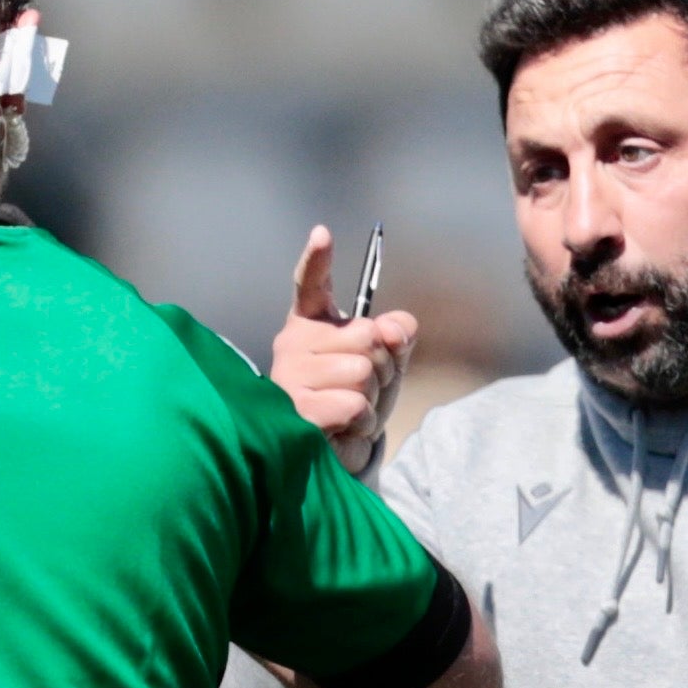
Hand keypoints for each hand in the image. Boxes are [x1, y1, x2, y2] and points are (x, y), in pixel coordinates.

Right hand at [271, 226, 412, 472]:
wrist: (337, 453)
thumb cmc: (356, 398)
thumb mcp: (387, 361)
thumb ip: (398, 334)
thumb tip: (395, 328)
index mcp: (310, 323)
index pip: (311, 284)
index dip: (317, 259)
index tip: (323, 234)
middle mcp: (292, 343)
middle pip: (365, 337)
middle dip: (381, 367)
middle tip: (361, 387)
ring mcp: (289, 376)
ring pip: (361, 372)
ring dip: (371, 397)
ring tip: (351, 408)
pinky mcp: (295, 411)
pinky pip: (353, 403)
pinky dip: (362, 420)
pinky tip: (343, 426)